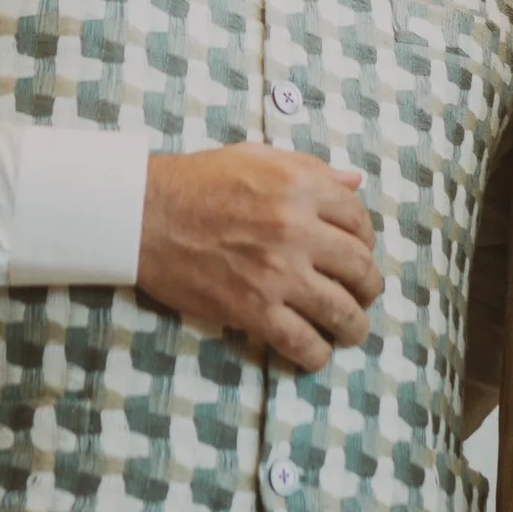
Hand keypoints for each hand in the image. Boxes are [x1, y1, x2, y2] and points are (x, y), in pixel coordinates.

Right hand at [136, 143, 383, 372]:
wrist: (144, 214)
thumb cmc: (198, 181)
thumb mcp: (258, 158)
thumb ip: (311, 170)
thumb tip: (355, 181)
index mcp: (300, 187)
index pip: (359, 219)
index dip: (365, 239)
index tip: (358, 251)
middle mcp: (296, 229)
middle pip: (359, 267)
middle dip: (368, 286)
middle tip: (364, 295)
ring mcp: (277, 273)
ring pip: (341, 311)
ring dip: (354, 326)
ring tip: (351, 331)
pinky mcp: (253, 310)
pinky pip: (302, 342)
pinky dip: (316, 353)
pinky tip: (315, 351)